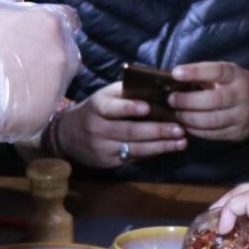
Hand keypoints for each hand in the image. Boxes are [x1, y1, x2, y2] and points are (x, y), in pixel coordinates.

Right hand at [0, 0, 81, 142]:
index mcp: (50, 22)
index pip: (66, 18)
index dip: (49, 24)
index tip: (31, 31)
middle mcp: (62, 52)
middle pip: (65, 50)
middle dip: (48, 53)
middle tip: (15, 59)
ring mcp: (57, 85)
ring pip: (56, 80)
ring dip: (40, 79)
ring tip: (7, 82)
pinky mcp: (45, 113)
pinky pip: (42, 107)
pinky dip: (29, 104)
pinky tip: (5, 102)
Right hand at [54, 81, 185, 167]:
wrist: (67, 135)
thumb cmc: (95, 109)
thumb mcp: (104, 96)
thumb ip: (126, 92)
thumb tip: (158, 87)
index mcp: (97, 106)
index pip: (111, 108)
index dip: (128, 108)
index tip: (148, 108)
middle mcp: (98, 128)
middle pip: (129, 131)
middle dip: (156, 131)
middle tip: (179, 129)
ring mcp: (102, 148)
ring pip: (133, 148)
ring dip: (160, 146)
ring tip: (181, 142)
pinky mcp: (107, 162)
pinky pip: (132, 157)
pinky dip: (151, 153)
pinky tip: (168, 149)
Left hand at [167, 61, 248, 141]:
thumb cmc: (240, 86)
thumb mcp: (230, 74)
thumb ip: (207, 76)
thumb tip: (176, 78)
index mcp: (237, 76)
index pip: (217, 71)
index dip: (195, 71)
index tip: (176, 73)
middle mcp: (241, 96)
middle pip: (212, 100)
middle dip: (187, 101)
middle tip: (171, 100)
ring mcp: (240, 117)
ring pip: (211, 121)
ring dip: (189, 118)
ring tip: (177, 114)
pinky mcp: (237, 133)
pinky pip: (213, 134)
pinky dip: (196, 130)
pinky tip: (186, 126)